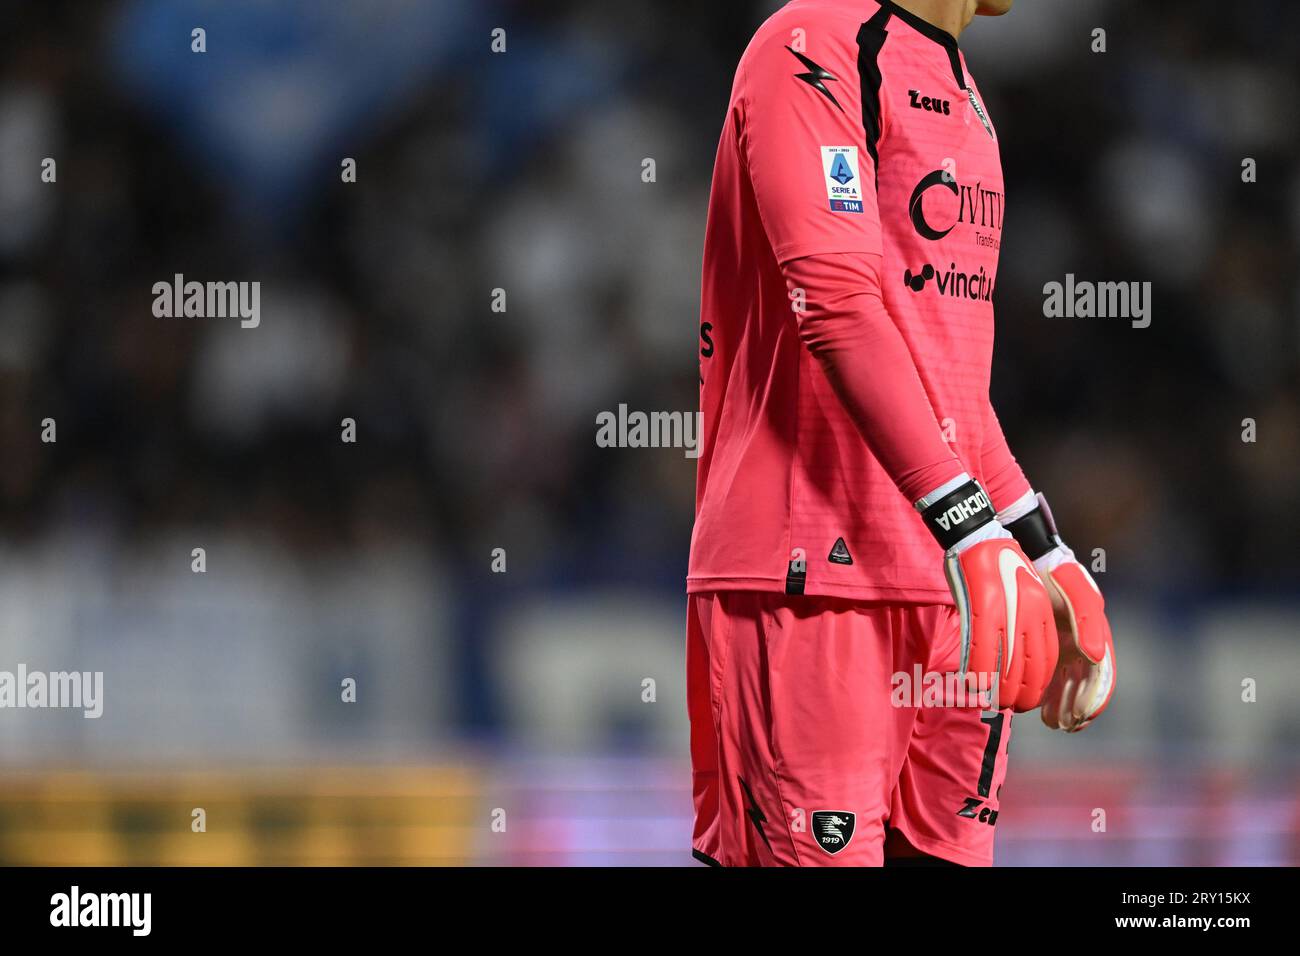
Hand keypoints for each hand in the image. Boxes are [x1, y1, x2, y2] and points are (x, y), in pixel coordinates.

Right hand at [944, 532, 1058, 712]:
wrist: (978, 533)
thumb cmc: (997, 564)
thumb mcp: (1023, 593)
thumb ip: (1025, 624)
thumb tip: (1017, 656)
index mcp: (1042, 611)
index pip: (1047, 658)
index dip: (1038, 684)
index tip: (1028, 698)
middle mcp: (1030, 613)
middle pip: (1031, 666)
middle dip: (1023, 693)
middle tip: (1012, 707)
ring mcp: (1006, 610)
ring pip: (1006, 663)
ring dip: (999, 689)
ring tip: (993, 702)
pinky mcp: (982, 605)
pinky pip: (982, 648)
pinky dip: (979, 672)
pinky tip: (973, 685)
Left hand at [1037, 556, 1116, 731]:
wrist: (1028, 556)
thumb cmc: (1056, 572)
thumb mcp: (1076, 589)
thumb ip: (1088, 619)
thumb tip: (1095, 657)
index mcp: (1096, 635)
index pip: (1101, 676)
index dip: (1093, 699)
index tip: (1080, 716)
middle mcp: (1083, 645)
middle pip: (1085, 686)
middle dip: (1077, 708)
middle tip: (1063, 724)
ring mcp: (1064, 646)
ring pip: (1068, 685)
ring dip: (1063, 706)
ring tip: (1052, 722)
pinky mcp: (1045, 646)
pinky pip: (1050, 676)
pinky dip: (1047, 694)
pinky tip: (1039, 708)